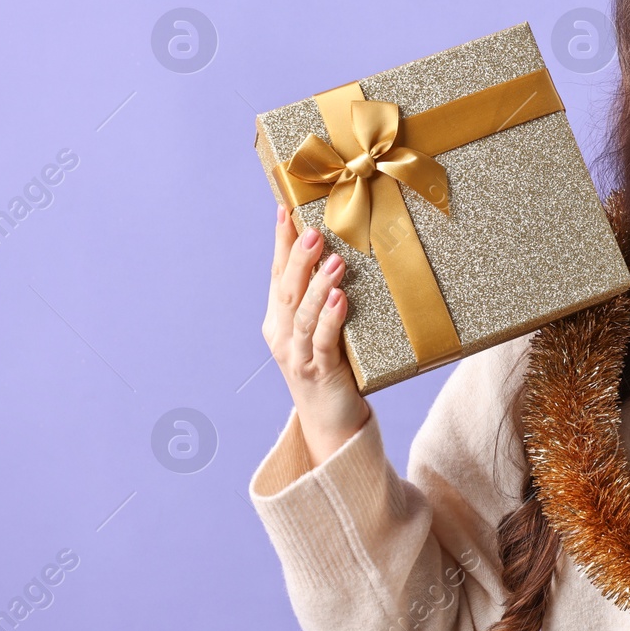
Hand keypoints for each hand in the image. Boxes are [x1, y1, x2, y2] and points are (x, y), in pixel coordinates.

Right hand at [262, 206, 370, 464]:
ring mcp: (296, 354)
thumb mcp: (329, 328)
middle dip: (298, 256)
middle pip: (286, 288)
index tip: (285, 206)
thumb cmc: (336, 368)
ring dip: (317, 283)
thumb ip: (330, 297)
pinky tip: (340, 299)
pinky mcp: (317, 372)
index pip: (278, 273)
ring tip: (334, 259)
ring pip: (301, 313)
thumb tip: (351, 253)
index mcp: (280, 319)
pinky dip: (330, 318)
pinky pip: (322, 341)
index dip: (281, 241)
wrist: (333, 423)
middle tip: (314, 228)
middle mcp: (282, 334)